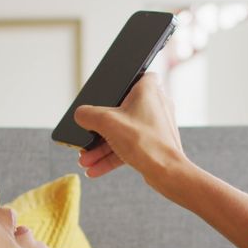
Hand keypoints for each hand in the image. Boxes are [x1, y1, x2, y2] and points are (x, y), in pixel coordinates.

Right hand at [73, 73, 188, 183]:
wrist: (166, 172)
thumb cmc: (144, 141)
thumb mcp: (107, 123)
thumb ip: (88, 115)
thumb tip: (80, 115)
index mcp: (148, 90)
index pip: (137, 75)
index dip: (122, 82)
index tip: (108, 92)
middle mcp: (155, 105)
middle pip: (121, 111)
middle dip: (100, 130)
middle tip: (86, 138)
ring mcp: (155, 126)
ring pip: (123, 132)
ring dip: (102, 147)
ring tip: (86, 160)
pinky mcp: (154, 144)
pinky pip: (129, 147)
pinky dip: (112, 157)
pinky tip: (94, 169)